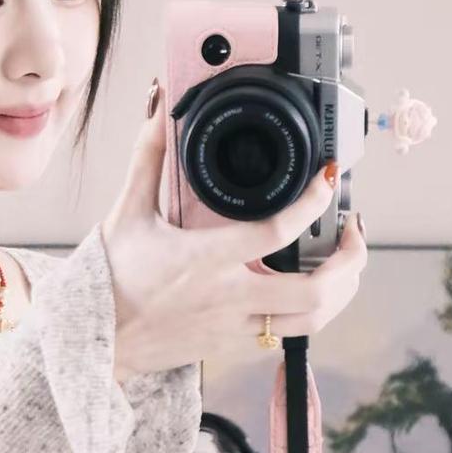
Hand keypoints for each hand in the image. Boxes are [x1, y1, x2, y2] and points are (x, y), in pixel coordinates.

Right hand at [100, 80, 368, 379]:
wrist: (97, 342)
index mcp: (204, 261)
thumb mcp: (128, 213)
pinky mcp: (233, 345)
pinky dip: (313, 310)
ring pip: (311, 321)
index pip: (275, 234)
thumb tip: (159, 107)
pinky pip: (287, 334)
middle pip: (313, 293)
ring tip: (347, 263)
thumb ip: (149, 157)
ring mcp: (234, 327)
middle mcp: (228, 298)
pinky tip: (314, 287)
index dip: (311, 205)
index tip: (327, 178)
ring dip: (341, 292)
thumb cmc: (110, 280)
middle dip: (349, 262)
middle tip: (354, 232)